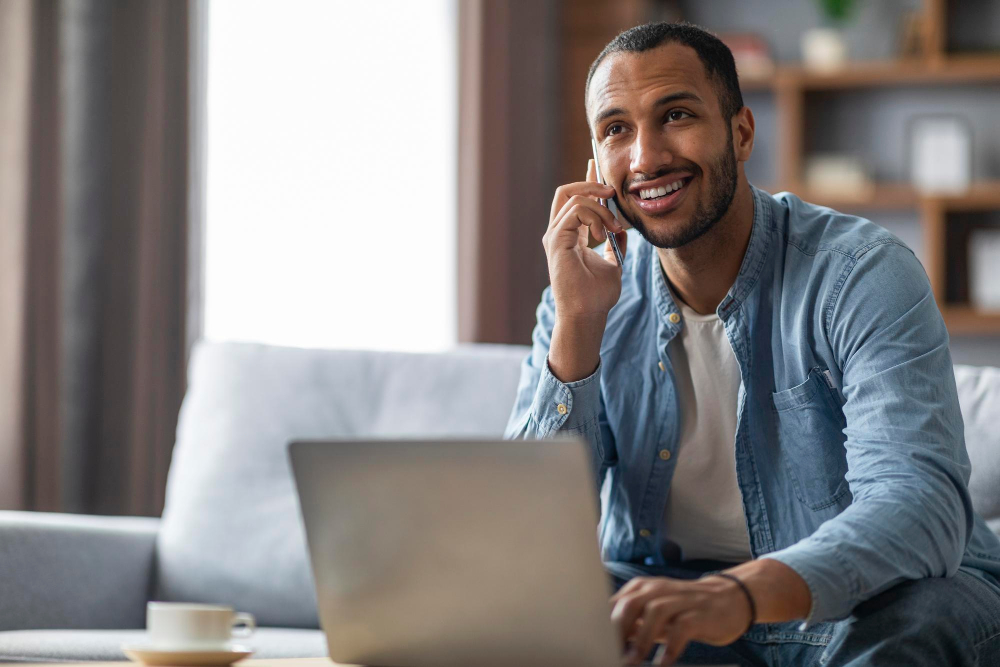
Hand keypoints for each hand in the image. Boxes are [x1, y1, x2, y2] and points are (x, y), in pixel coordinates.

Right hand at [542, 161, 628, 381]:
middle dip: (590, 184)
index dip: (587, 182)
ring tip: (612, 228)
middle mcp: (558, 233)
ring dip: (599, 207)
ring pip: (573, 198)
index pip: (574, 200)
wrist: (587, 314)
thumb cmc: (597, 296)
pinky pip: (574, 211)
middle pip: (566, 191)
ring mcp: (554, 236)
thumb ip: (615, 244)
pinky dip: (593, 216)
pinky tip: (604, 234)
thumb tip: (622, 229)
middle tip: (611, 192)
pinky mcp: (556, 241)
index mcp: (568, 236)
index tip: (597, 166)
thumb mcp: (614, 263)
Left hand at [610, 575, 752, 664]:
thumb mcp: (654, 614)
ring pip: (655, 613)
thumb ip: (632, 624)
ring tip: (634, 661)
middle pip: (630, 604)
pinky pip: (682, 628)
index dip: (601, 623)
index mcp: (642, 588)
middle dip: (617, 630)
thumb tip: (604, 640)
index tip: (594, 643)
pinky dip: (671, 646)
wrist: (728, 598)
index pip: (615, 603)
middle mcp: (658, 590)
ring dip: (641, 640)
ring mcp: (680, 600)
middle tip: (609, 652)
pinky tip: (662, 662)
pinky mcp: (699, 613)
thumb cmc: (684, 609)